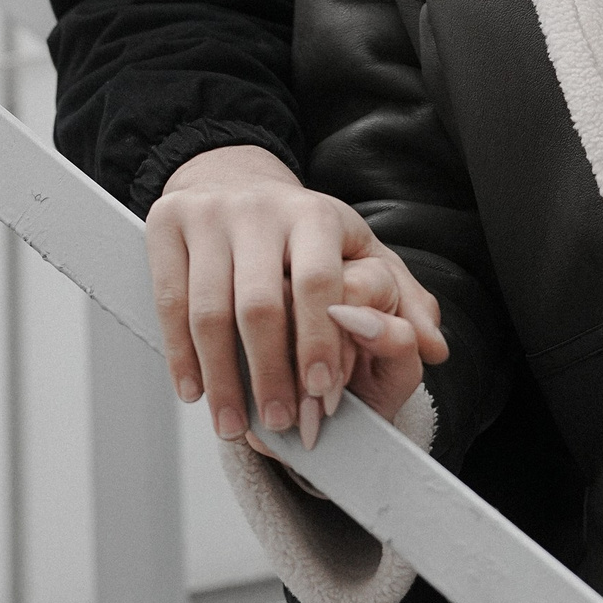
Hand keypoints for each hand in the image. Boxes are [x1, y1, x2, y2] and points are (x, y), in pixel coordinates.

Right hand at [145, 146, 446, 449]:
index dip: (320, 340)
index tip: (323, 392)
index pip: (318, 282)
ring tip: (234, 424)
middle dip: (269, 373)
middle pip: (260, 304)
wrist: (233, 178)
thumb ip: (400, 298)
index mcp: (315, 214)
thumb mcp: (359, 250)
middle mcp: (260, 209)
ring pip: (209, 310)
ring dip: (221, 378)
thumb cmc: (303, 232)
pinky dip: (181, 355)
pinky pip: (169, 302)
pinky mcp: (166, 225)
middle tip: (280, 424)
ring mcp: (208, 215)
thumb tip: (436, 345)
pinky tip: (194, 392)